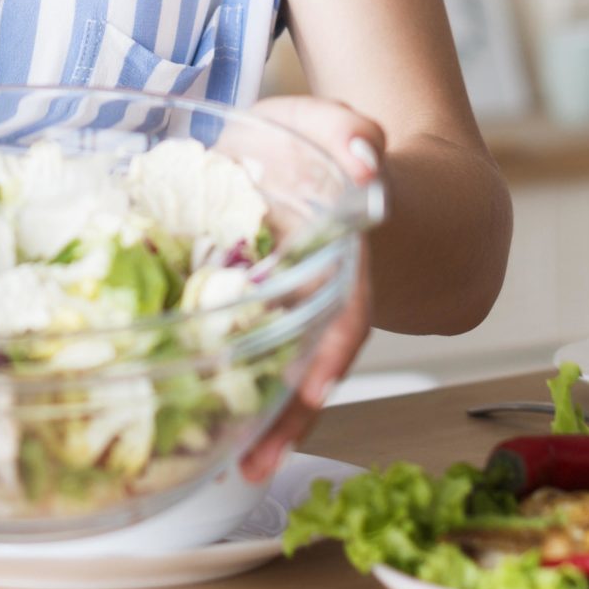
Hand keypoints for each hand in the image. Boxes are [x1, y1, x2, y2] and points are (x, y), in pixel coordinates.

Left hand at [236, 94, 385, 482]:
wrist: (339, 168)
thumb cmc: (328, 148)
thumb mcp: (328, 122)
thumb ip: (345, 128)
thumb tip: (361, 153)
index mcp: (349, 253)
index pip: (347, 306)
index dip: (332, 345)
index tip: (319, 384)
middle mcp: (328, 292)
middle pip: (318, 358)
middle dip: (297, 410)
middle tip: (264, 456)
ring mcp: (296, 306)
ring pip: (291, 369)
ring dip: (275, 418)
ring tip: (247, 466)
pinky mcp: (256, 309)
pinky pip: (256, 353)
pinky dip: (248, 392)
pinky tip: (226, 436)